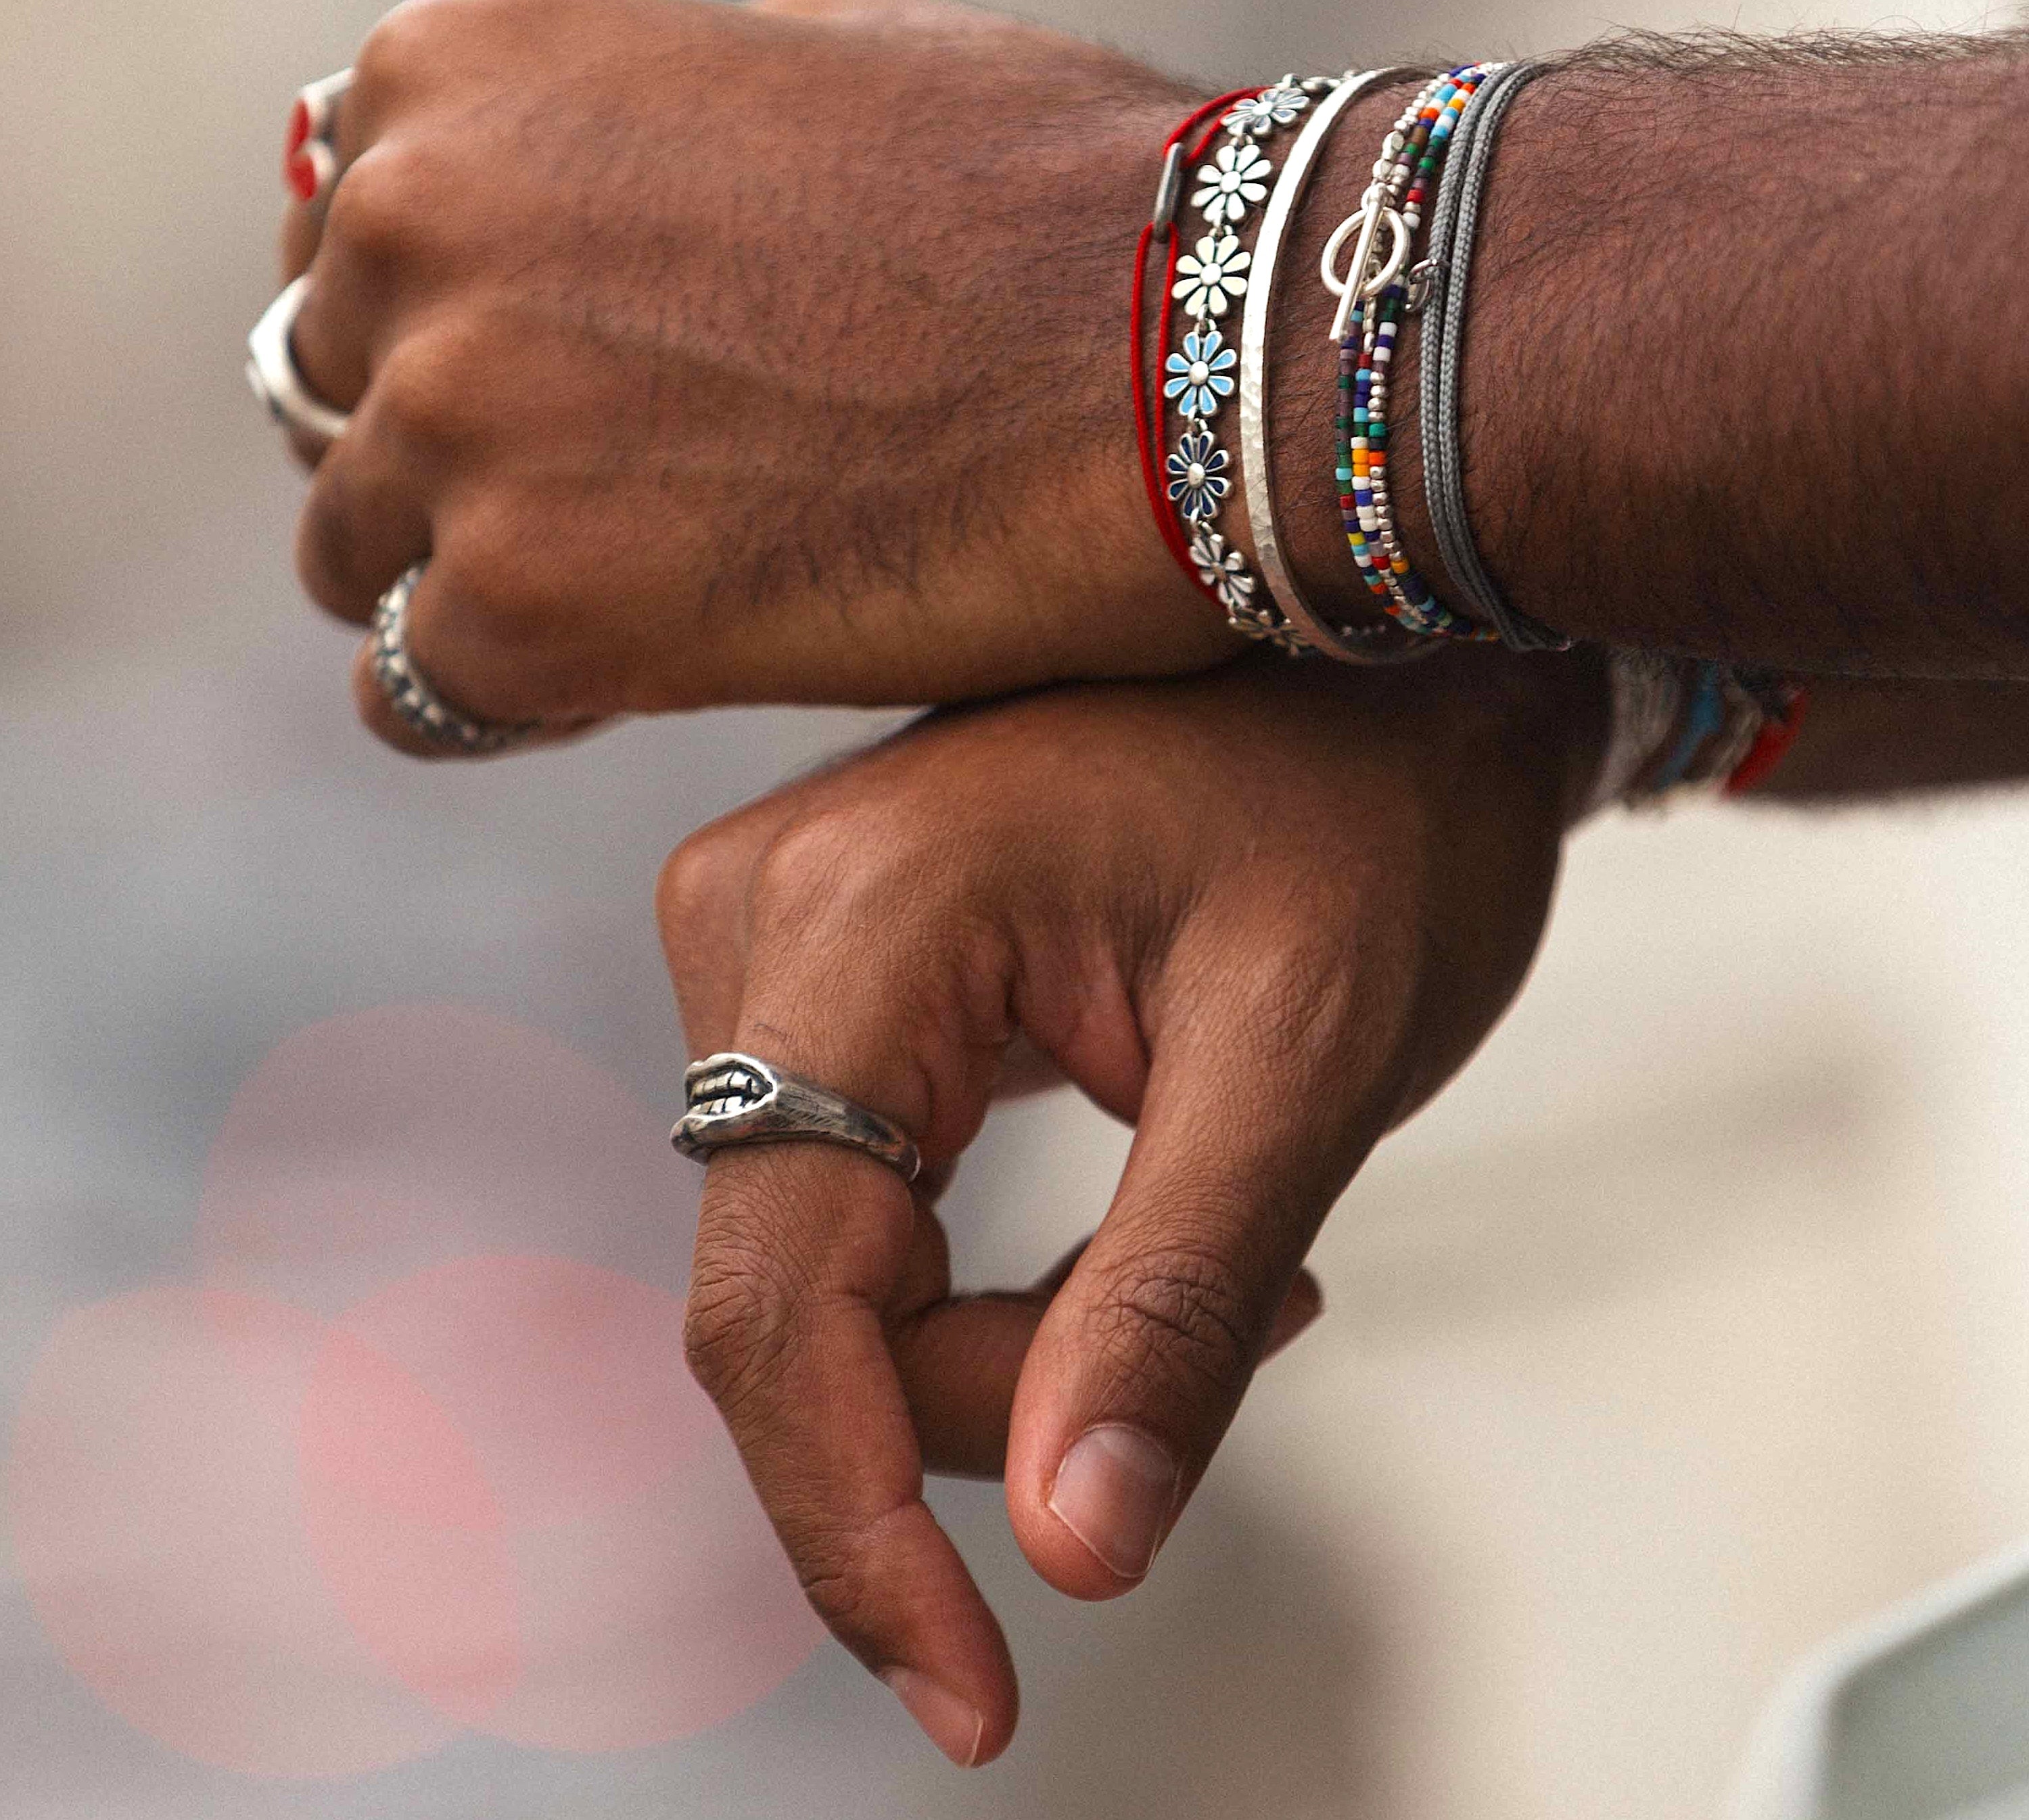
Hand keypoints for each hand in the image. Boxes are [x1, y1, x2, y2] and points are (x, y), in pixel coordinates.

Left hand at [279, 0, 1240, 749]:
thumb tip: (591, 171)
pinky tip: (650, 673)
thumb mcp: (817, 45)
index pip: (345, 237)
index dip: (448, 328)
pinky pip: (419, 692)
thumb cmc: (1049, 195)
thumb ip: (649, 109)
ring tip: (653, 592)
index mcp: (458, 68)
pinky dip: (519, 699)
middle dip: (453, 455)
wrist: (1186, 351)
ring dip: (479, 581)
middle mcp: (411, 221)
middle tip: (619, 504)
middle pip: (334, 393)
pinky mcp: (514, 607)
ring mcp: (453, 419)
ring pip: (359, 552)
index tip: (562, 391)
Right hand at [656, 643, 1603, 1762]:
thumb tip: (1069, 1550)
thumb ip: (1171, 1305)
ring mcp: (773, 928)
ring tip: (1239, 1265)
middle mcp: (761, 908)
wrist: (1391, 663)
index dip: (852, 1530)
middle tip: (1247, 1334)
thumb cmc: (1374, 813)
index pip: (776, 1300)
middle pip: (791, 1298)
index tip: (971, 1697)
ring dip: (1001, 1338)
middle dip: (985, 1402)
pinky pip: (846, 1199)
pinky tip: (1149, 1220)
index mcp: (858, 914)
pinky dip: (980, 1276)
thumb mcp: (1303, 1063)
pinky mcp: (817, 966)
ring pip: (818, 1266)